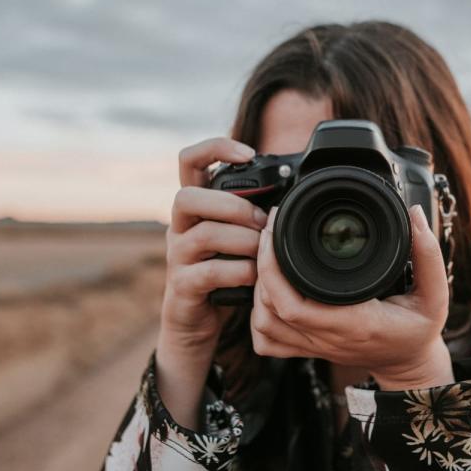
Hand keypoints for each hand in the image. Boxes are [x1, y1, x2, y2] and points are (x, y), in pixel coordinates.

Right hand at [159, 137, 267, 350]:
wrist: (199, 321)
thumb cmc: (227, 272)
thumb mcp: (239, 237)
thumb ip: (253, 214)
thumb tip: (293, 193)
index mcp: (194, 206)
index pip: (189, 161)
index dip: (215, 148)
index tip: (248, 153)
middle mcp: (180, 226)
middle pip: (187, 197)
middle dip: (231, 205)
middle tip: (262, 221)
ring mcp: (177, 257)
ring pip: (202, 235)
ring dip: (241, 240)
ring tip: (262, 250)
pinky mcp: (183, 286)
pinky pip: (209, 273)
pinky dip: (239, 272)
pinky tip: (255, 277)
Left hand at [251, 205, 454, 390]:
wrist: (409, 365)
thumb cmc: (418, 331)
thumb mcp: (435, 295)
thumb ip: (429, 256)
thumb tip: (415, 215)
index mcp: (353, 322)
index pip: (294, 303)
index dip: (273, 267)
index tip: (277, 229)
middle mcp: (327, 337)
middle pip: (270, 309)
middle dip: (260, 267)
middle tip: (270, 231)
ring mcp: (314, 346)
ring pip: (263, 325)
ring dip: (257, 290)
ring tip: (267, 256)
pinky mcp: (307, 349)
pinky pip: (267, 342)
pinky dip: (258, 318)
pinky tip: (267, 293)